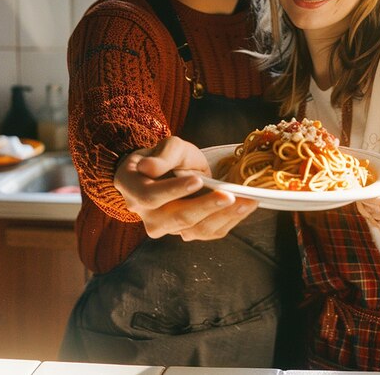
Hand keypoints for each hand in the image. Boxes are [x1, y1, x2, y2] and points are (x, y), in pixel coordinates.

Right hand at [114, 136, 257, 240]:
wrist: (173, 170)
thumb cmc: (168, 156)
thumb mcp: (169, 146)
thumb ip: (162, 156)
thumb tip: (147, 168)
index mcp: (133, 188)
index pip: (150, 196)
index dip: (173, 191)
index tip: (197, 180)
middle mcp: (146, 214)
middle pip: (175, 218)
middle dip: (204, 206)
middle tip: (229, 195)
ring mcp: (166, 227)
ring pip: (193, 230)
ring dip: (222, 216)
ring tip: (246, 201)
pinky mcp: (186, 232)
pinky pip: (207, 233)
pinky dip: (228, 221)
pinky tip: (244, 207)